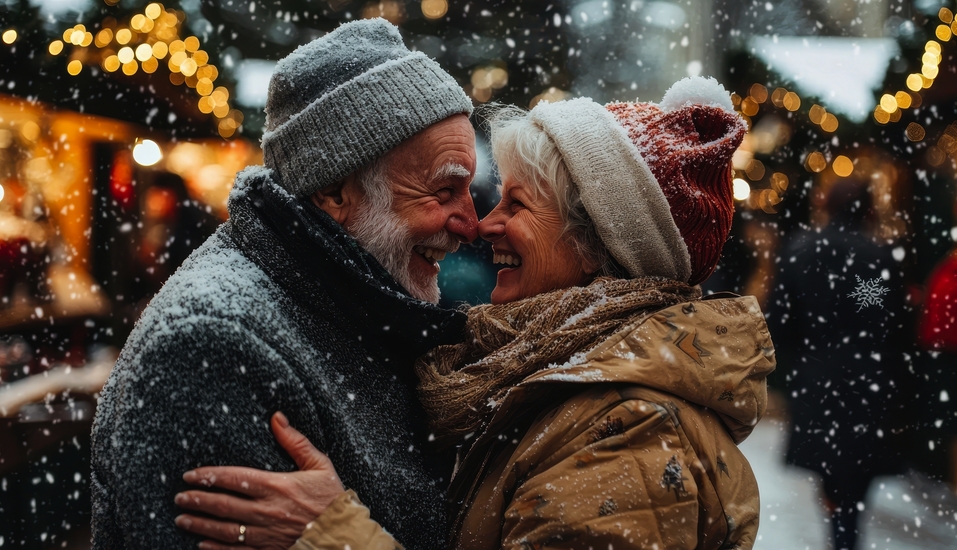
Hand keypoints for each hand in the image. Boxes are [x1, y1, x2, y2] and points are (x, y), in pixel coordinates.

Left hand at [174, 411, 344, 548]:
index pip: (234, 478)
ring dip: (200, 525)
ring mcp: (266, 534)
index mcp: (277, 486)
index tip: (190, 475)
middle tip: (179, 498)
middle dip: (197, 500)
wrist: (344, 535)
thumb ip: (295, 441)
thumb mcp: (320, 464)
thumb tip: (276, 418)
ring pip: (225, 529)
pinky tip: (202, 546)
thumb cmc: (333, 498)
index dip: (209, 476)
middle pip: (223, 505)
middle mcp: (267, 511)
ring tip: (182, 520)